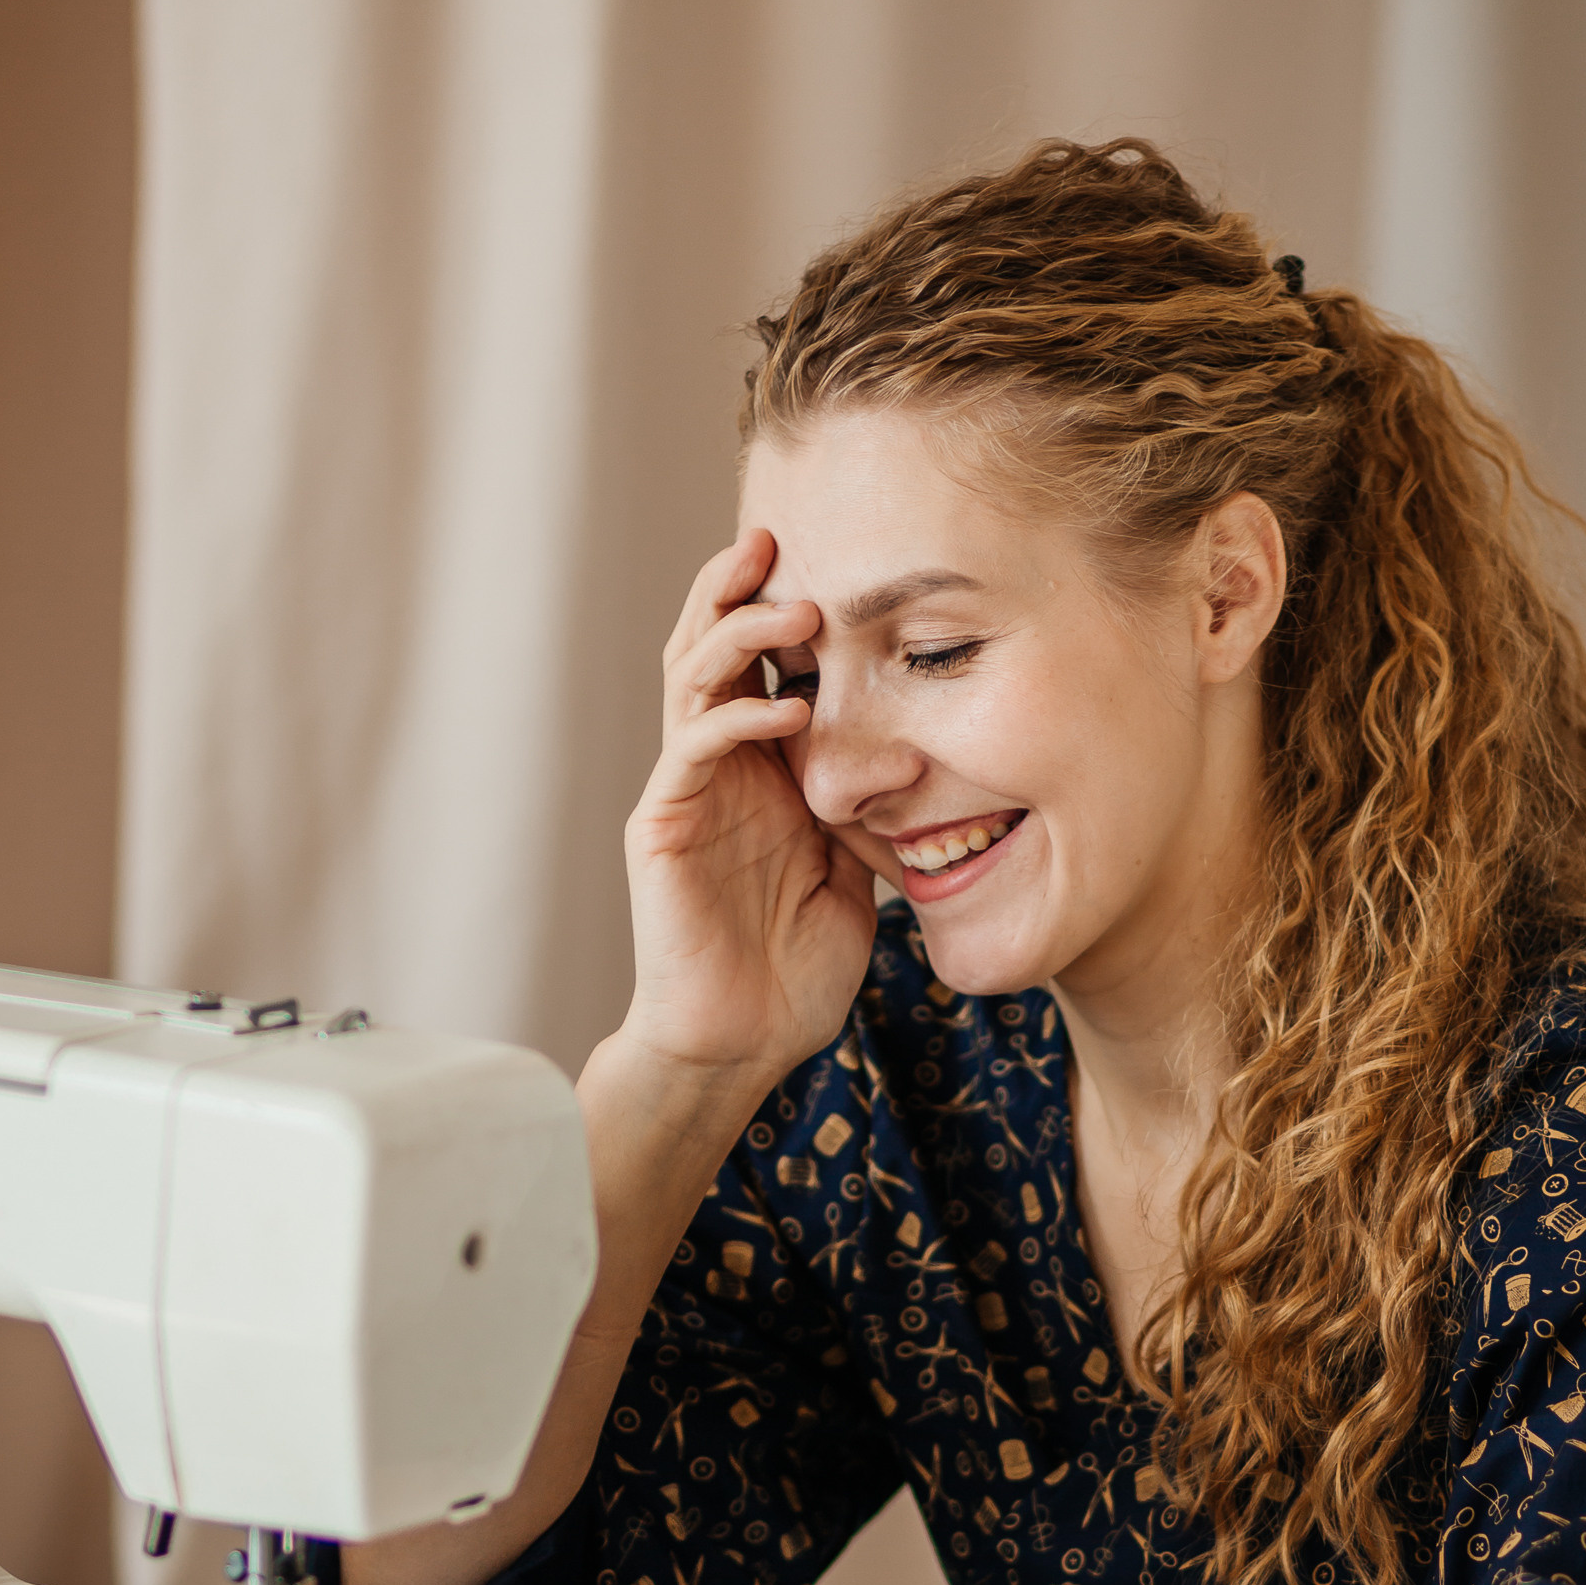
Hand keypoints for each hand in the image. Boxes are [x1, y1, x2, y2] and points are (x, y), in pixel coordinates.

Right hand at [619, 532, 881, 1088]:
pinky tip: (785, 708)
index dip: (784, 607)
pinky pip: (692, 750)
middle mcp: (715, 766)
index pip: (761, 661)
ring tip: (793, 608)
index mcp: (758, 768)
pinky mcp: (663, 827)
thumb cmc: (794, 969)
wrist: (741, 1043)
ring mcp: (685, 791)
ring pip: (691, 678)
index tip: (838, 559)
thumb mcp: (856, 872)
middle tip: (783, 541)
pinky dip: (736, 718)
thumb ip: (872, 809)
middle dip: (740, 588)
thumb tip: (922, 753)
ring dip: (738, 633)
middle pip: (711, 644)